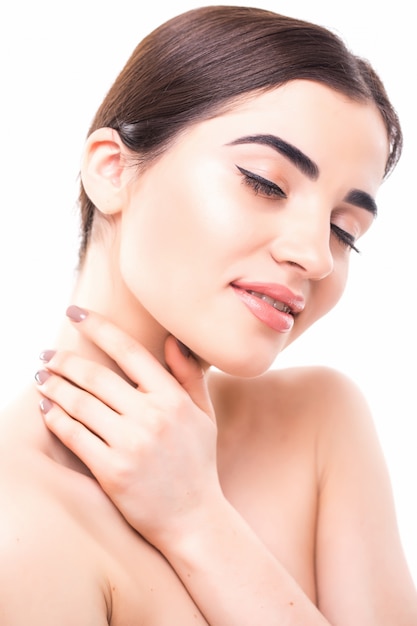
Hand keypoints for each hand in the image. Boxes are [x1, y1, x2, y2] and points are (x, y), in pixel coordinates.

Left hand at [35, 306, 219, 547]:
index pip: (129, 351)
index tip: (74, 313)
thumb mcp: (203, 414)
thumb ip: (189, 375)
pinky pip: (74, 436)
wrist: (195, 519)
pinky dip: (55, 418)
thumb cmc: (198, 462)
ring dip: (54, 386)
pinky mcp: (112, 471)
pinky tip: (45, 408)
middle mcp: (152, 416)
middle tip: (45, 354)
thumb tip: (169, 340)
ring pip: (80, 403)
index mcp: (172, 398)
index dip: (98, 327)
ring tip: (40, 377)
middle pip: (96, 376)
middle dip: (64, 360)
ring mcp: (131, 444)